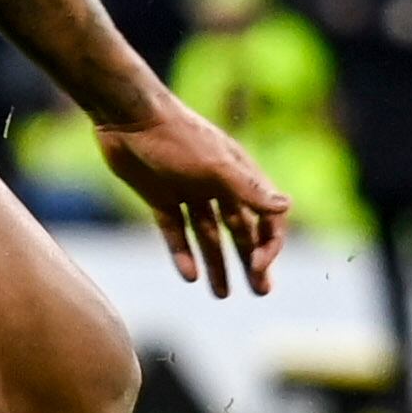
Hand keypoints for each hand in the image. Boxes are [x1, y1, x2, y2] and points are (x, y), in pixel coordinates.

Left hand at [96, 98, 289, 297]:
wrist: (126, 117)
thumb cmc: (176, 137)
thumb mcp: (215, 166)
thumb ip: (248, 189)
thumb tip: (286, 207)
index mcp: (240, 177)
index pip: (267, 218)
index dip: (269, 245)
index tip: (258, 267)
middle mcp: (218, 186)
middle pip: (241, 230)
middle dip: (251, 261)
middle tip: (260, 292)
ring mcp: (188, 192)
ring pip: (209, 236)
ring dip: (218, 264)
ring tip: (222, 295)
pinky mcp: (159, 198)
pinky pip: (176, 232)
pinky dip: (183, 253)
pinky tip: (190, 276)